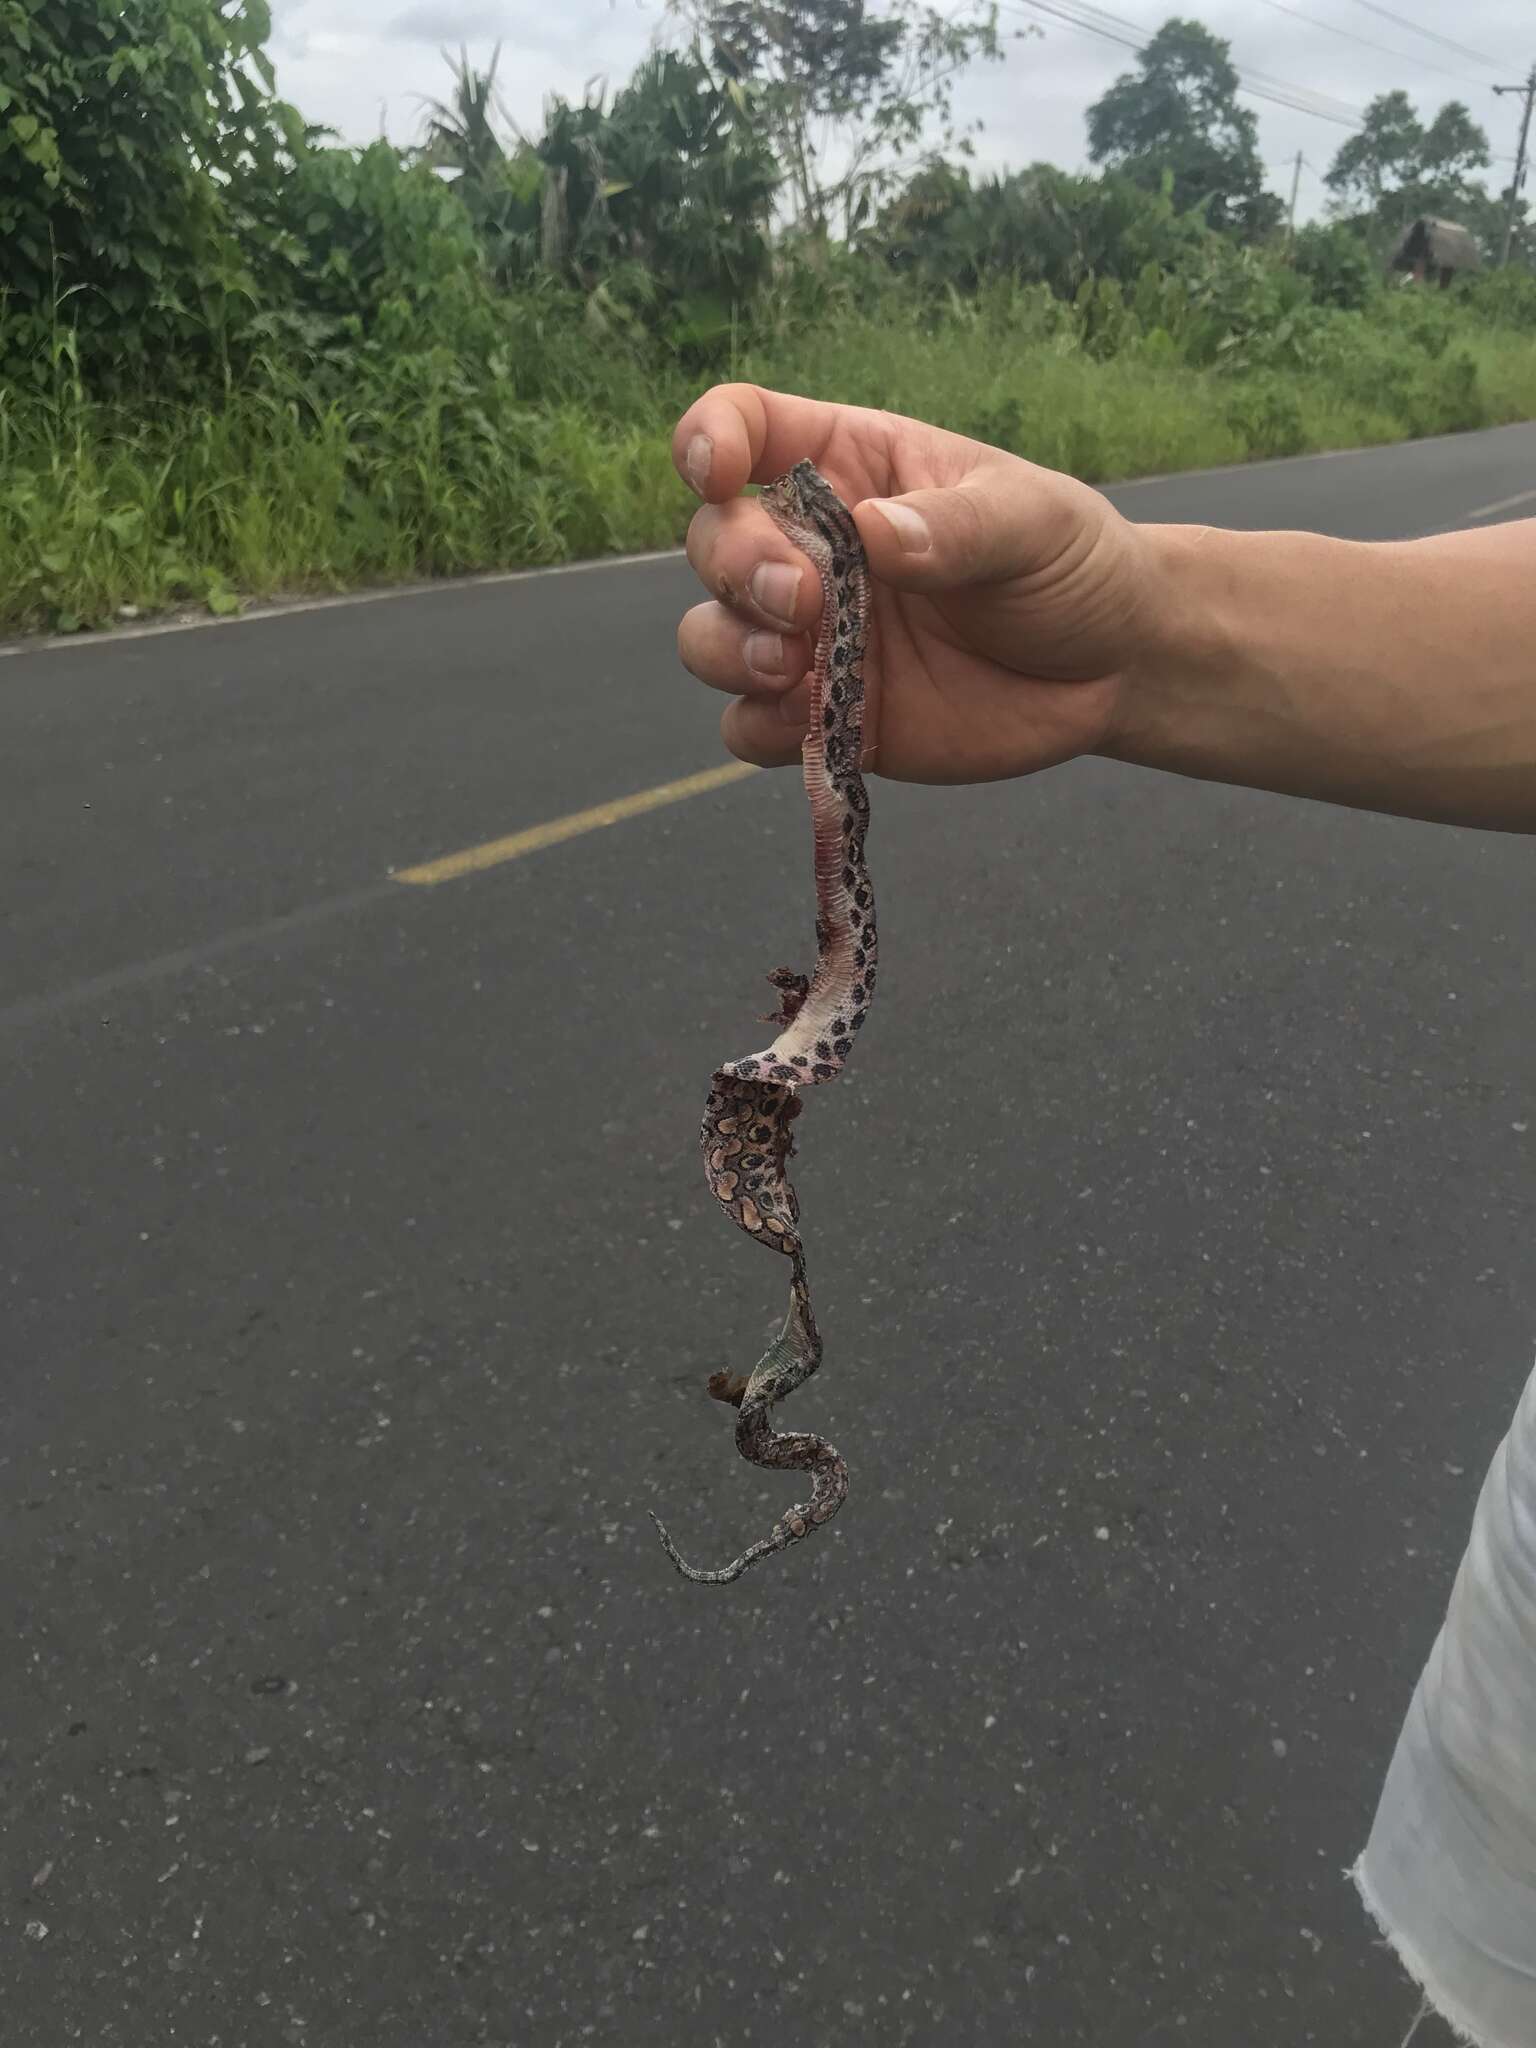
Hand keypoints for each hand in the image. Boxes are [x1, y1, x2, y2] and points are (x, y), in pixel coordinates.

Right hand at [673, 382, 1167, 783]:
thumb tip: (873, 534)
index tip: (719, 473)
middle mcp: (812, 550)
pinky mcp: (824, 717)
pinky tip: (807, 720)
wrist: (1110, 667)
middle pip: (715, 541)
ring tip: (793, 668)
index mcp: (850, 468)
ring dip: (730, 650)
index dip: (709, 439)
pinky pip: (749, 727)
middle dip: (738, 568)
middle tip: (804, 603)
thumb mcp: (1031, 522)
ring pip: (711, 636)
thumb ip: (955, 527)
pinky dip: (758, 726)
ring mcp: (813, 638)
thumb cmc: (1067, 564)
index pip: (747, 428)